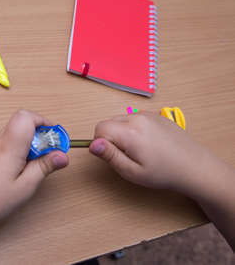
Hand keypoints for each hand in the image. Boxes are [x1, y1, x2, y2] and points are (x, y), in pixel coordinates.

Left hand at [0, 110, 68, 264]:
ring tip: (33, 167)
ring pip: (14, 134)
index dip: (44, 122)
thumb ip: (44, 167)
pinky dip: (17, 151)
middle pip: (21, 123)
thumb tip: (63, 155)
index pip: (26, 116)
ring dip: (28, 144)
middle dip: (39, 134)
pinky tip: (17, 171)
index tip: (54, 140)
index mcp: (9, 145)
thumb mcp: (25, 187)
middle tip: (47, 155)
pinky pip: (5, 144)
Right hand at [89, 111, 218, 192]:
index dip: (101, 144)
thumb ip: (110, 156)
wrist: (195, 167)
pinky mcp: (155, 115)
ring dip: (121, 133)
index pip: (99, 128)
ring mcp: (148, 115)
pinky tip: (147, 143)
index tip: (113, 156)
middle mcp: (138, 118)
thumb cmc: (164, 173)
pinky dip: (133, 129)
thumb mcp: (132, 171)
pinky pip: (133, 119)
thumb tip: (92, 144)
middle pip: (108, 122)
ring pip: (120, 120)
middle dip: (110, 138)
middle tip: (127, 156)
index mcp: (130, 132)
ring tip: (138, 150)